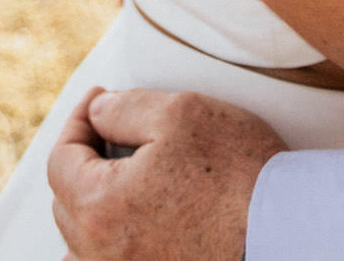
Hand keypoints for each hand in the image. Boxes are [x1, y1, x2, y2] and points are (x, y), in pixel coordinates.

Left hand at [47, 86, 284, 260]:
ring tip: (115, 176)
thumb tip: (97, 114)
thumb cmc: (235, 171)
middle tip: (111, 128)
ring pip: (82, 243)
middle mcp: (102, 253)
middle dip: (83, 158)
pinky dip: (106, 244)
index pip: (60, 160)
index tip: (101, 98)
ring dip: (89, 206)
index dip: (77, 120)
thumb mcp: (179, 112)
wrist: (283, 228)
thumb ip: (124, 108)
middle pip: (66, 202)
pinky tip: (129, 224)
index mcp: (99, 207)